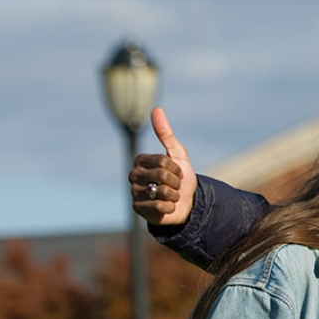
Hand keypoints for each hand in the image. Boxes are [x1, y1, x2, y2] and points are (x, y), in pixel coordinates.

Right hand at [128, 107, 196, 225]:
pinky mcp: (138, 209)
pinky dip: (170, 206)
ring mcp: (134, 193)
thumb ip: (166, 134)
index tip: (176, 171)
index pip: (162, 160)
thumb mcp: (177, 154)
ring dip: (174, 195)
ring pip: (161, 191)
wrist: (186, 203)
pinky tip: (168, 206)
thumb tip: (156, 109)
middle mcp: (133, 175)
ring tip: (171, 196)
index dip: (175, 167)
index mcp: (140, 161)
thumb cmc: (180, 177)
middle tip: (175, 185)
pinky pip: (160, 206)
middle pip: (162, 175)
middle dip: (176, 181)